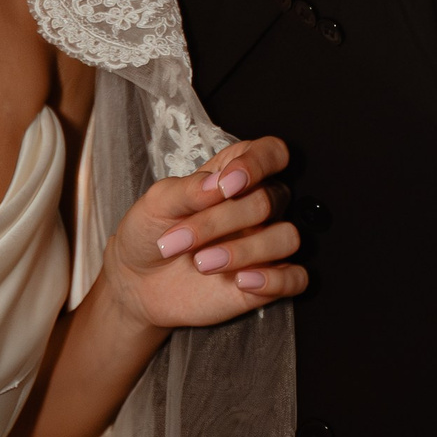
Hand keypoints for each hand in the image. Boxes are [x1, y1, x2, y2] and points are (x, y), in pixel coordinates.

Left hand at [103, 137, 305, 332]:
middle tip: (177, 240)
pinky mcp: (268, 280)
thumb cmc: (150, 234)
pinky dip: (275, 280)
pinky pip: (297, 278)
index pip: (271, 153)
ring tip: (201, 264)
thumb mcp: (156, 204)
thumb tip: (218, 182)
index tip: (227, 184)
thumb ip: (187, 189)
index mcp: (234, 176)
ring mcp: (265, 244)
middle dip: (221, 221)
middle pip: (270, 200)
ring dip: (245, 251)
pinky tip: (241, 282)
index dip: (258, 163)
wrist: (138, 283)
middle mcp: (256, 208)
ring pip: (286, 237)